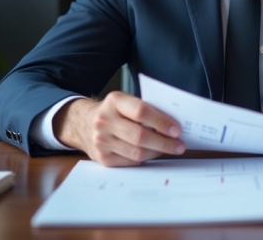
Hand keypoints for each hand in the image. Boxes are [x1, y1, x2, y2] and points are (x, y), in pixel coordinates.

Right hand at [53, 92, 185, 166]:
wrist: (82, 123)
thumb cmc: (113, 112)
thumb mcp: (124, 102)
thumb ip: (144, 109)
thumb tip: (173, 124)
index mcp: (114, 101)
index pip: (141, 111)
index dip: (161, 121)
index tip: (177, 129)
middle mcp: (104, 121)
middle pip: (140, 136)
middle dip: (164, 142)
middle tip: (180, 145)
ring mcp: (101, 141)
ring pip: (137, 152)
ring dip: (157, 152)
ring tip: (170, 149)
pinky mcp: (102, 158)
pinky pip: (130, 162)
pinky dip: (145, 159)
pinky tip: (152, 153)